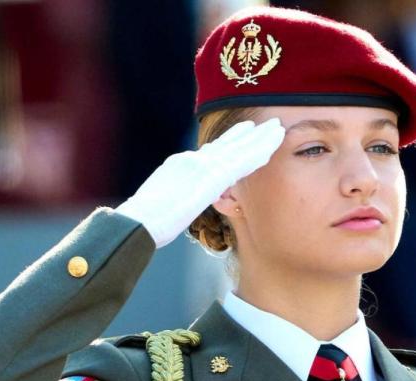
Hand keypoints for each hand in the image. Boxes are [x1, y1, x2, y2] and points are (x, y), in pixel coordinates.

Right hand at [116, 118, 284, 247]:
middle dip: (249, 134)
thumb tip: (183, 200)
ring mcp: (200, 167)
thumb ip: (178, 195)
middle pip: (227, 144)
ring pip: (238, 149)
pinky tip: (271, 148)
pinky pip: (239, 163)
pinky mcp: (209, 178)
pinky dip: (256, 153)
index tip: (247, 131)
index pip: (213, 152)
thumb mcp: (163, 202)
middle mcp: (192, 161)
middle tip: (268, 123)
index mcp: (181, 166)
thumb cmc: (145, 221)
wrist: (138, 222)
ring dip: (260, 138)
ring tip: (278, 127)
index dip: (232, 141)